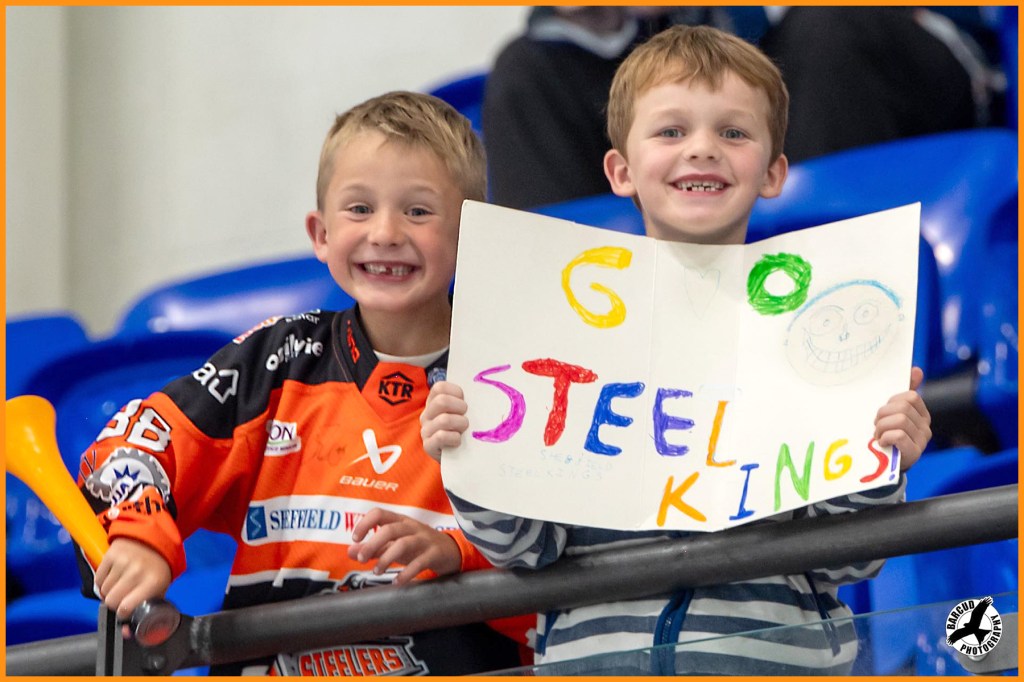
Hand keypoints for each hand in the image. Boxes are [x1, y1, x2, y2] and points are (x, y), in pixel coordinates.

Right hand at [94, 537, 171, 620]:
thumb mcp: (159, 590)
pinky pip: (98, 579)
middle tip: (123, 598)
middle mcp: (138, 571)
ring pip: (104, 592)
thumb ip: (144, 611)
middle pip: (111, 602)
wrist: (155, 540)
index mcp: (153, 583)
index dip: (122, 614)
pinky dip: (103, 582)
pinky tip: (115, 577)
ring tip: (121, 585)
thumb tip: (125, 633)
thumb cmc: (156, 570)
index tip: (124, 612)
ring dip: (109, 593)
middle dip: (114, 605)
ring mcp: (124, 561)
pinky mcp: (112, 554)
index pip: (125, 608)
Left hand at [346, 508, 460, 584]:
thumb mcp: (395, 544)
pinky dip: (406, 574)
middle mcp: (411, 527)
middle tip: (362, 559)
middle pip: (390, 529)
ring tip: (377, 571)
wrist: (451, 551)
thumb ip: (374, 548)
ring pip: (404, 544)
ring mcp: (424, 539)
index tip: (355, 539)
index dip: (364, 524)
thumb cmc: (418, 546)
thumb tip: (350, 551)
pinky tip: (397, 582)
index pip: (379, 513)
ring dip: (386, 558)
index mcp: (400, 521)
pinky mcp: (435, 554)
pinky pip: (420, 562)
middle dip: (372, 544)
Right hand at [420, 381, 468, 461]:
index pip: (440, 387)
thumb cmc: (464, 430)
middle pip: (441, 401)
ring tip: (464, 430)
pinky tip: (458, 441)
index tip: (465, 401)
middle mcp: (427, 414)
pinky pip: (441, 436)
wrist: (460, 457)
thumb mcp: (464, 413)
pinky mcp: (428, 445)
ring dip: (460, 424)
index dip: (456, 392)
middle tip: (466, 415)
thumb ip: (466, 401)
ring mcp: (426, 430)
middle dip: (460, 407)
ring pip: (444, 419)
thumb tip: (480, 388)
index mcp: (433, 402)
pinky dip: (454, 438)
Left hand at [874, 367, 931, 471]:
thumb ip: (903, 393)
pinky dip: (885, 437)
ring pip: (900, 420)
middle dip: (883, 415)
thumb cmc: (889, 434)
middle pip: (903, 407)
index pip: (910, 396)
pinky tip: (882, 442)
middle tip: (876, 426)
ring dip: (882, 427)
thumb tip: (916, 370)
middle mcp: (925, 426)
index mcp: (922, 414)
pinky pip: (898, 436)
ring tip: (878, 435)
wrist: (886, 464)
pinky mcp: (914, 453)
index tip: (884, 412)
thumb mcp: (893, 413)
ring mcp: (921, 440)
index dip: (892, 401)